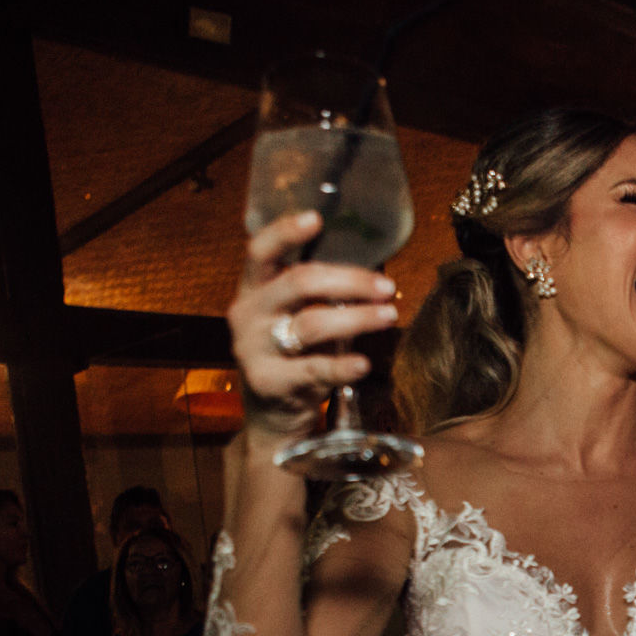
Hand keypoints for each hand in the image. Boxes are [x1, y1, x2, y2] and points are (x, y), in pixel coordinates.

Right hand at [228, 211, 399, 438]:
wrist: (271, 417)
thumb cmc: (295, 357)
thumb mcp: (298, 318)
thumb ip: (321, 296)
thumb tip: (374, 272)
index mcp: (254, 290)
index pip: (260, 251)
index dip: (285, 232)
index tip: (316, 218)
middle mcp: (247, 314)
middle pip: (298, 283)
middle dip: (349, 281)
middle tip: (386, 287)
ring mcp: (254, 350)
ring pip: (311, 324)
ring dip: (357, 318)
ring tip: (388, 316)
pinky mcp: (269, 383)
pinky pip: (314, 369)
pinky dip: (343, 364)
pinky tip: (364, 362)